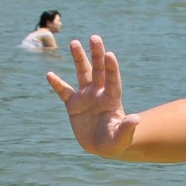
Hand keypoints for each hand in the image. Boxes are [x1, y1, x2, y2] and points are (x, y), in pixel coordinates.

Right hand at [46, 35, 141, 157]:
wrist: (102, 147)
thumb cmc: (115, 143)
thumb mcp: (121, 138)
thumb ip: (127, 128)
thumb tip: (136, 119)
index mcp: (112, 99)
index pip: (112, 80)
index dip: (111, 68)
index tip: (109, 54)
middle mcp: (99, 93)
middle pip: (98, 70)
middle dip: (96, 54)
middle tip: (94, 37)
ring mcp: (86, 97)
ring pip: (82, 74)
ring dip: (79, 59)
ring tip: (74, 42)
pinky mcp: (74, 105)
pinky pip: (64, 92)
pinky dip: (57, 84)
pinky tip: (50, 75)